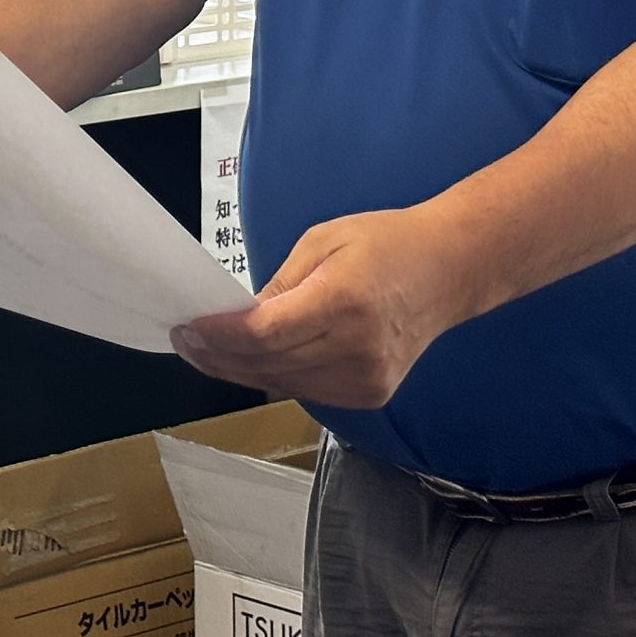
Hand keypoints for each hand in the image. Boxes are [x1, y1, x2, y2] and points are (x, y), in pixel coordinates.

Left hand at [169, 207, 467, 407]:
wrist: (449, 270)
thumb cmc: (386, 243)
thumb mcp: (323, 241)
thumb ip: (280, 284)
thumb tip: (238, 317)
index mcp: (342, 302)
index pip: (265, 334)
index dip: (219, 336)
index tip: (186, 328)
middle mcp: (356, 349)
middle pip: (268, 364)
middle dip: (218, 355)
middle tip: (185, 340)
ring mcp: (366, 379)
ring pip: (283, 384)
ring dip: (240, 370)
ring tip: (207, 351)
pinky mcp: (371, 394)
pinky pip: (307, 390)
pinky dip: (275, 376)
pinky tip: (252, 360)